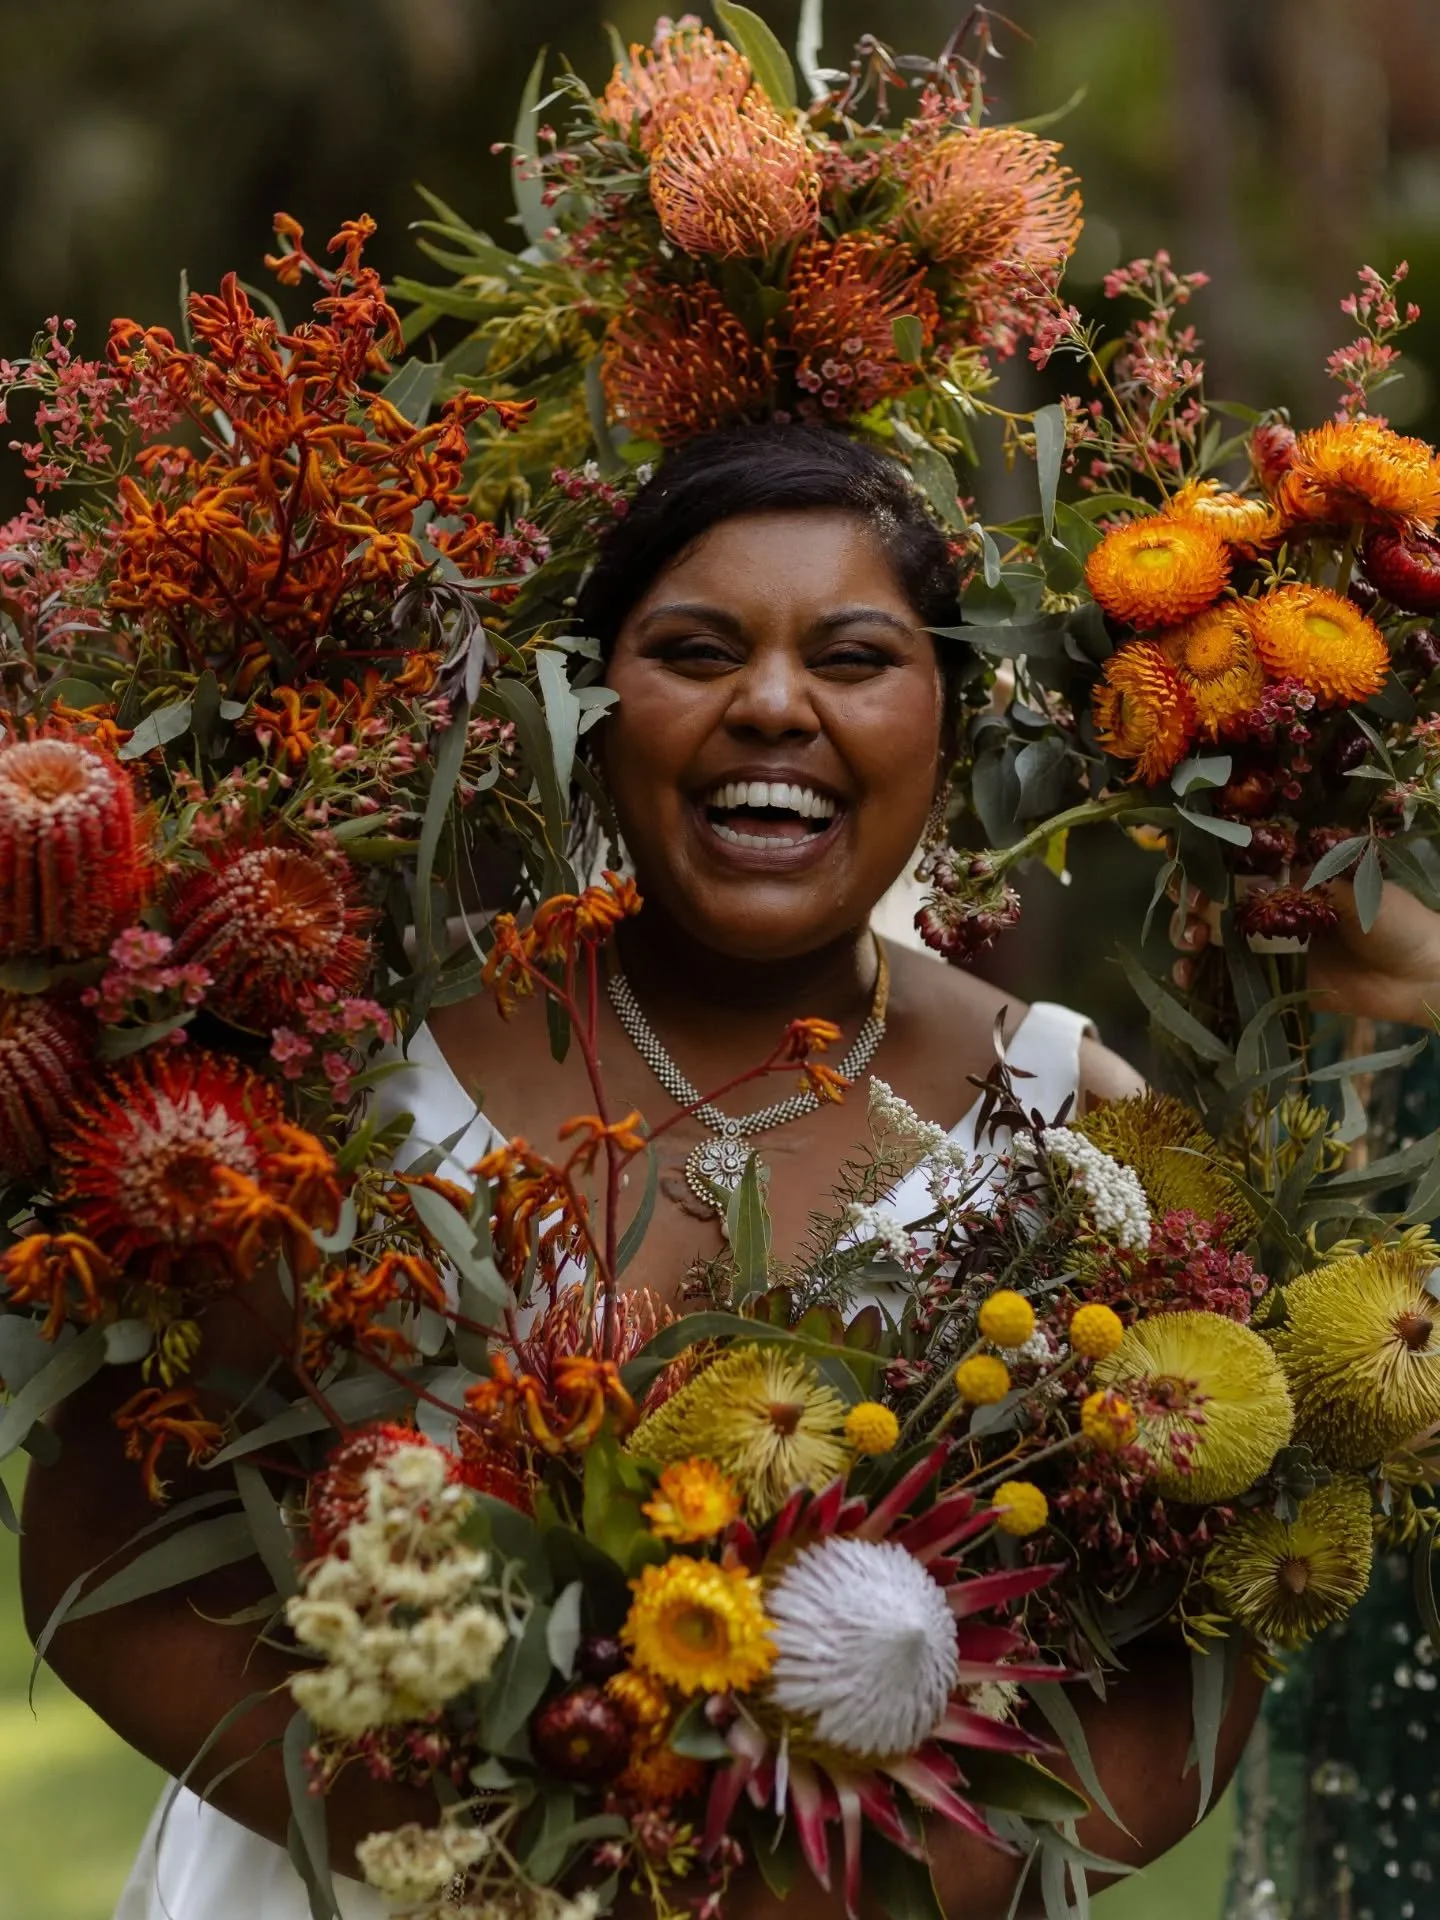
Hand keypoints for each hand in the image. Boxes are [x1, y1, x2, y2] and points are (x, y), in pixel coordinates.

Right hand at [1171, 878, 1439, 1026]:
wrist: (1421, 977)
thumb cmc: (1396, 919)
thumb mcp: (1355, 888)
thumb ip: (1309, 883)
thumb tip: (1256, 883)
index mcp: (1291, 873)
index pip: (1236, 859)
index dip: (1205, 860)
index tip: (1189, 864)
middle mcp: (1271, 905)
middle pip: (1213, 897)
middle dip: (1191, 901)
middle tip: (1195, 912)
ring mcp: (1266, 944)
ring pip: (1211, 936)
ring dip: (1188, 936)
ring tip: (1189, 944)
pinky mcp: (1269, 980)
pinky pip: (1226, 976)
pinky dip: (1200, 977)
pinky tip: (1187, 978)